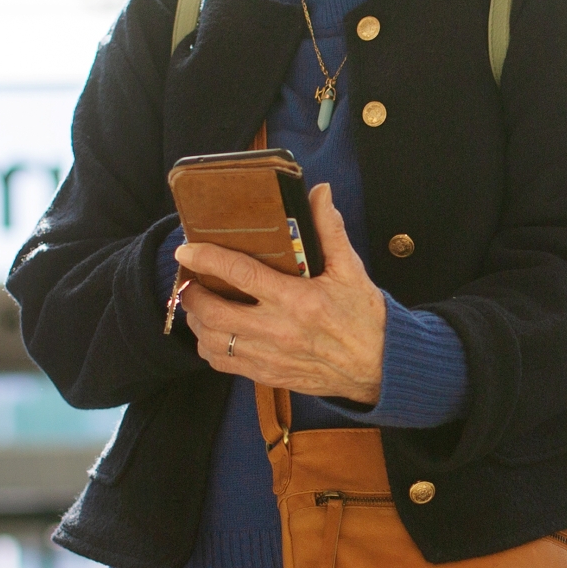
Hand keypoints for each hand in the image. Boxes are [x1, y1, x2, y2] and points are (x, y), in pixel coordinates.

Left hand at [176, 183, 388, 403]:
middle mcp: (278, 330)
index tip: (186, 250)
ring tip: (198, 303)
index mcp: (297, 299)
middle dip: (191, 293)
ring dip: (196, 321)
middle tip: (189, 278)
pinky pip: (223, 364)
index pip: (240, 274)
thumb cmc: (364, 317)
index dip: (206, 259)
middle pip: (213, 312)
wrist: (379, 367)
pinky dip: (209, 347)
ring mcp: (270, 356)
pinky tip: (213, 332)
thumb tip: (319, 193)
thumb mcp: (351, 270)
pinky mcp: (268, 375)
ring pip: (212, 341)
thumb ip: (330, 230)